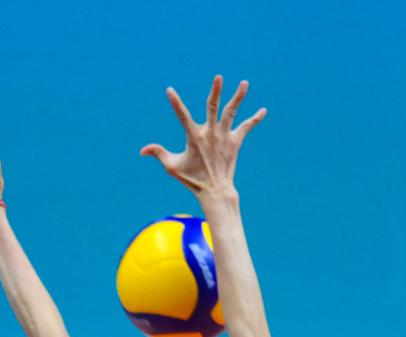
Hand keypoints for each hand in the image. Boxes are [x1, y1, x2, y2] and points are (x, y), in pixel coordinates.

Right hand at [141, 76, 265, 197]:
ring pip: (232, 112)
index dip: (175, 102)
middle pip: (213, 107)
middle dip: (215, 91)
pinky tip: (263, 110)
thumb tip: (142, 150)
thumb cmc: (192, 179)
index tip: (170, 90)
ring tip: (244, 83)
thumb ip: (158, 153)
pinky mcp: (236, 142)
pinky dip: (255, 119)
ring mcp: (224, 136)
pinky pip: (246, 127)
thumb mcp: (172, 166)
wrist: (215, 190)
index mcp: (194, 137)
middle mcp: (210, 133)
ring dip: (238, 97)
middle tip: (218, 77)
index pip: (182, 115)